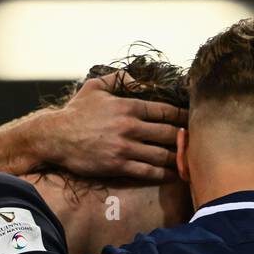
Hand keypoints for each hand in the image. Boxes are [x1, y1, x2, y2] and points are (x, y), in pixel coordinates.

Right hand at [27, 72, 187, 181]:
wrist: (55, 137)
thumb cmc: (75, 112)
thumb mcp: (95, 87)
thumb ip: (119, 79)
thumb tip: (140, 79)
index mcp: (127, 106)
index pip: (164, 110)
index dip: (182, 115)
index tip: (193, 119)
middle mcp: (129, 127)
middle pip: (168, 133)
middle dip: (185, 138)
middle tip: (198, 141)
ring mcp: (125, 147)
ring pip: (162, 154)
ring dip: (178, 158)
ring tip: (190, 160)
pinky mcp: (118, 165)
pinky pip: (148, 171)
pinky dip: (164, 173)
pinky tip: (174, 174)